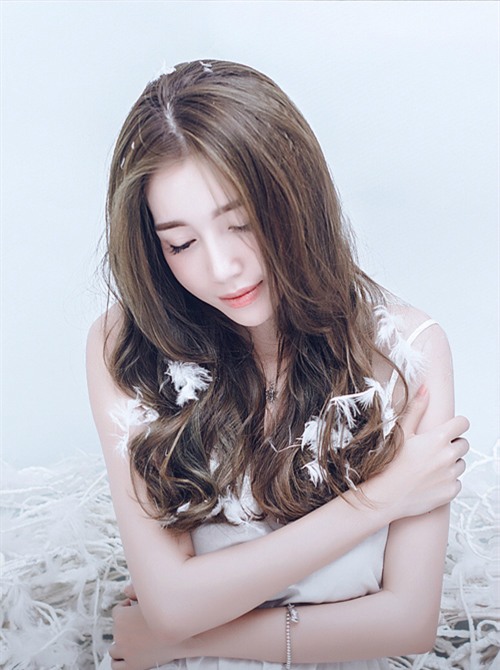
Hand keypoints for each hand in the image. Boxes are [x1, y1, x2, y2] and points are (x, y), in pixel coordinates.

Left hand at [109, 595, 183, 669]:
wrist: (182, 634)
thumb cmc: (168, 613)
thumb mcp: (152, 596)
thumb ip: (136, 590)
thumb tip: (125, 591)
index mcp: (121, 618)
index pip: (117, 611)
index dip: (125, 607)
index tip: (133, 608)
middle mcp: (120, 636)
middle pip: (116, 629)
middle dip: (125, 626)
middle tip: (138, 623)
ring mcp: (125, 652)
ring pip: (113, 649)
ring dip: (120, 644)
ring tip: (131, 640)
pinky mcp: (132, 665)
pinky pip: (117, 666)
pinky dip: (118, 661)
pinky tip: (126, 655)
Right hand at [363, 387, 468, 519]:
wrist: (386, 496)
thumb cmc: (390, 463)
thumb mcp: (401, 432)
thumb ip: (416, 409)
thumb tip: (425, 389)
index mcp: (438, 438)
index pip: (463, 423)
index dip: (456, 425)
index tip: (449, 429)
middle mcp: (449, 456)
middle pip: (464, 444)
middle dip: (452, 444)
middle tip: (432, 450)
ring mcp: (451, 475)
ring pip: (461, 463)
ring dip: (450, 463)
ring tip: (429, 466)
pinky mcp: (451, 491)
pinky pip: (457, 482)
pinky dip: (447, 480)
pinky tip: (430, 480)